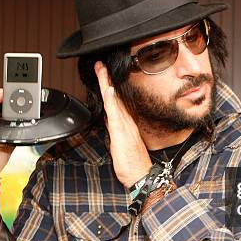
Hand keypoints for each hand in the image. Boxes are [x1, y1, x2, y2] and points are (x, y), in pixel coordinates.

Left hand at [94, 61, 151, 187]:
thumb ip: (115, 130)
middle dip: (106, 79)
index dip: (108, 86)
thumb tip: (109, 120)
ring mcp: (124, 125)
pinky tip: (108, 90)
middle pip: (114, 95)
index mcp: (125, 123)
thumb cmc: (132, 163)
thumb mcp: (120, 144)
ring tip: (102, 70)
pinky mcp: (121, 132)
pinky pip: (115, 113)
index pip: (115, 100)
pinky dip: (111, 100)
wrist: (141, 176)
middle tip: (100, 64)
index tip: (103, 74)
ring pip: (113, 100)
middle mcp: (125, 121)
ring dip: (107, 84)